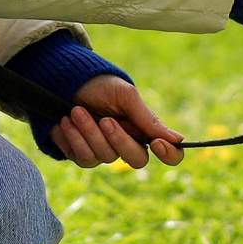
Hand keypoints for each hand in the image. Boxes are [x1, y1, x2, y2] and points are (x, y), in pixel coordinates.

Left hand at [49, 75, 183, 168]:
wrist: (64, 83)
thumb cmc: (100, 87)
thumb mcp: (126, 96)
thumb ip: (147, 119)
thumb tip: (178, 140)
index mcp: (144, 130)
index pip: (169, 154)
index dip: (169, 154)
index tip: (156, 143)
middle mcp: (127, 145)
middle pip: (136, 160)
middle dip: (118, 139)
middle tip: (104, 119)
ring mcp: (104, 153)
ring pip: (104, 157)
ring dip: (88, 131)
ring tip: (76, 111)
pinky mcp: (82, 155)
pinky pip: (82, 158)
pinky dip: (72, 137)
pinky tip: (65, 121)